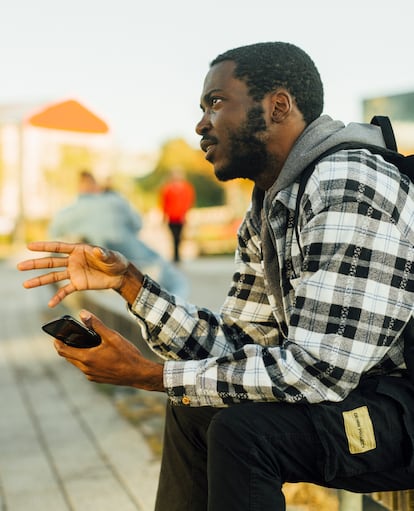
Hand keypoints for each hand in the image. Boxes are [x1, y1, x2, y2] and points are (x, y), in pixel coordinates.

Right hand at [17, 241, 141, 306]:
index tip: (30, 246)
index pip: (58, 247)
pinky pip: (65, 291)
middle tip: (20, 266)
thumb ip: (103, 254)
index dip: (44, 246)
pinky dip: (58, 297)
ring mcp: (74, 273)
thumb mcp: (111, 256)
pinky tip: (50, 304)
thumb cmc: (115, 261)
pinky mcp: (78, 284)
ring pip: (54, 277)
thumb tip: (98, 250)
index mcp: (78, 250)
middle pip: (51, 262)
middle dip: (35, 264)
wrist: (120, 275)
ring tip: (25, 285)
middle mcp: (73, 261)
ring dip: (40, 280)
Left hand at [54, 310, 164, 390]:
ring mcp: (92, 375)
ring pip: (77, 363)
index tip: (56, 334)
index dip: (57, 341)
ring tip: (84, 342)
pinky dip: (86, 359)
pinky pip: (86, 368)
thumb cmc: (127, 355)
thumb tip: (83, 313)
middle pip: (68, 357)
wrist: (139, 374)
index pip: (62, 350)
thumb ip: (96, 324)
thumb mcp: (112, 336)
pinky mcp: (98, 379)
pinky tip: (97, 353)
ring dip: (77, 353)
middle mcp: (86, 369)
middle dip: (66, 346)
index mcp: (87, 358)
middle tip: (70, 335)